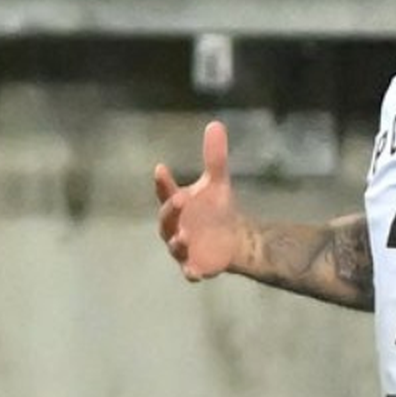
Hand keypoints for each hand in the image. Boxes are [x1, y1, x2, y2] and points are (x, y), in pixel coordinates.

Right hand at [154, 121, 247, 281]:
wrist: (234, 239)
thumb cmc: (217, 209)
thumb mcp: (218, 182)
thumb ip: (215, 157)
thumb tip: (215, 123)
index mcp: (176, 204)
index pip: (165, 191)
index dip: (162, 182)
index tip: (161, 168)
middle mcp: (173, 226)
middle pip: (166, 218)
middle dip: (170, 210)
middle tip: (180, 199)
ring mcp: (182, 248)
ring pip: (174, 246)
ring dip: (177, 241)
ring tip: (185, 236)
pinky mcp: (194, 266)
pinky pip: (190, 271)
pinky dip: (191, 272)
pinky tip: (196, 273)